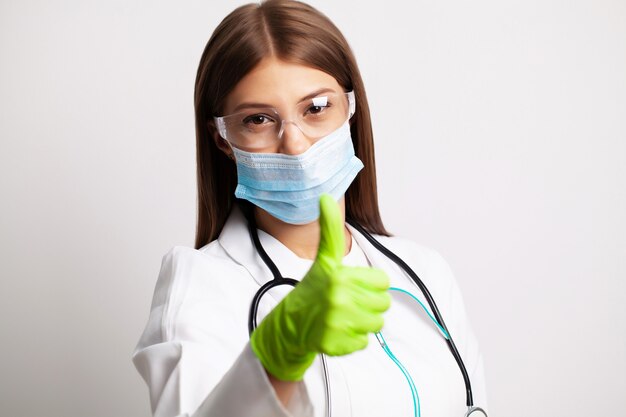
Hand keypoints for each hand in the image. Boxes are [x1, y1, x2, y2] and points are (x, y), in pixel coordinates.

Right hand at [250, 194, 390, 380]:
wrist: (290, 323)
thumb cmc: (313, 288)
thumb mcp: (324, 258)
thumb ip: (329, 229)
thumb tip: (325, 197)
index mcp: (340, 276)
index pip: (382, 281)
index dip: (369, 283)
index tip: (352, 284)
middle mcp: (339, 299)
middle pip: (383, 304)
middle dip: (367, 303)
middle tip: (347, 301)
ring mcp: (337, 324)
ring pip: (376, 324)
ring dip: (363, 321)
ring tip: (343, 315)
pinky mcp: (336, 345)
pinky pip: (364, 343)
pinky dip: (353, 339)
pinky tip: (338, 330)